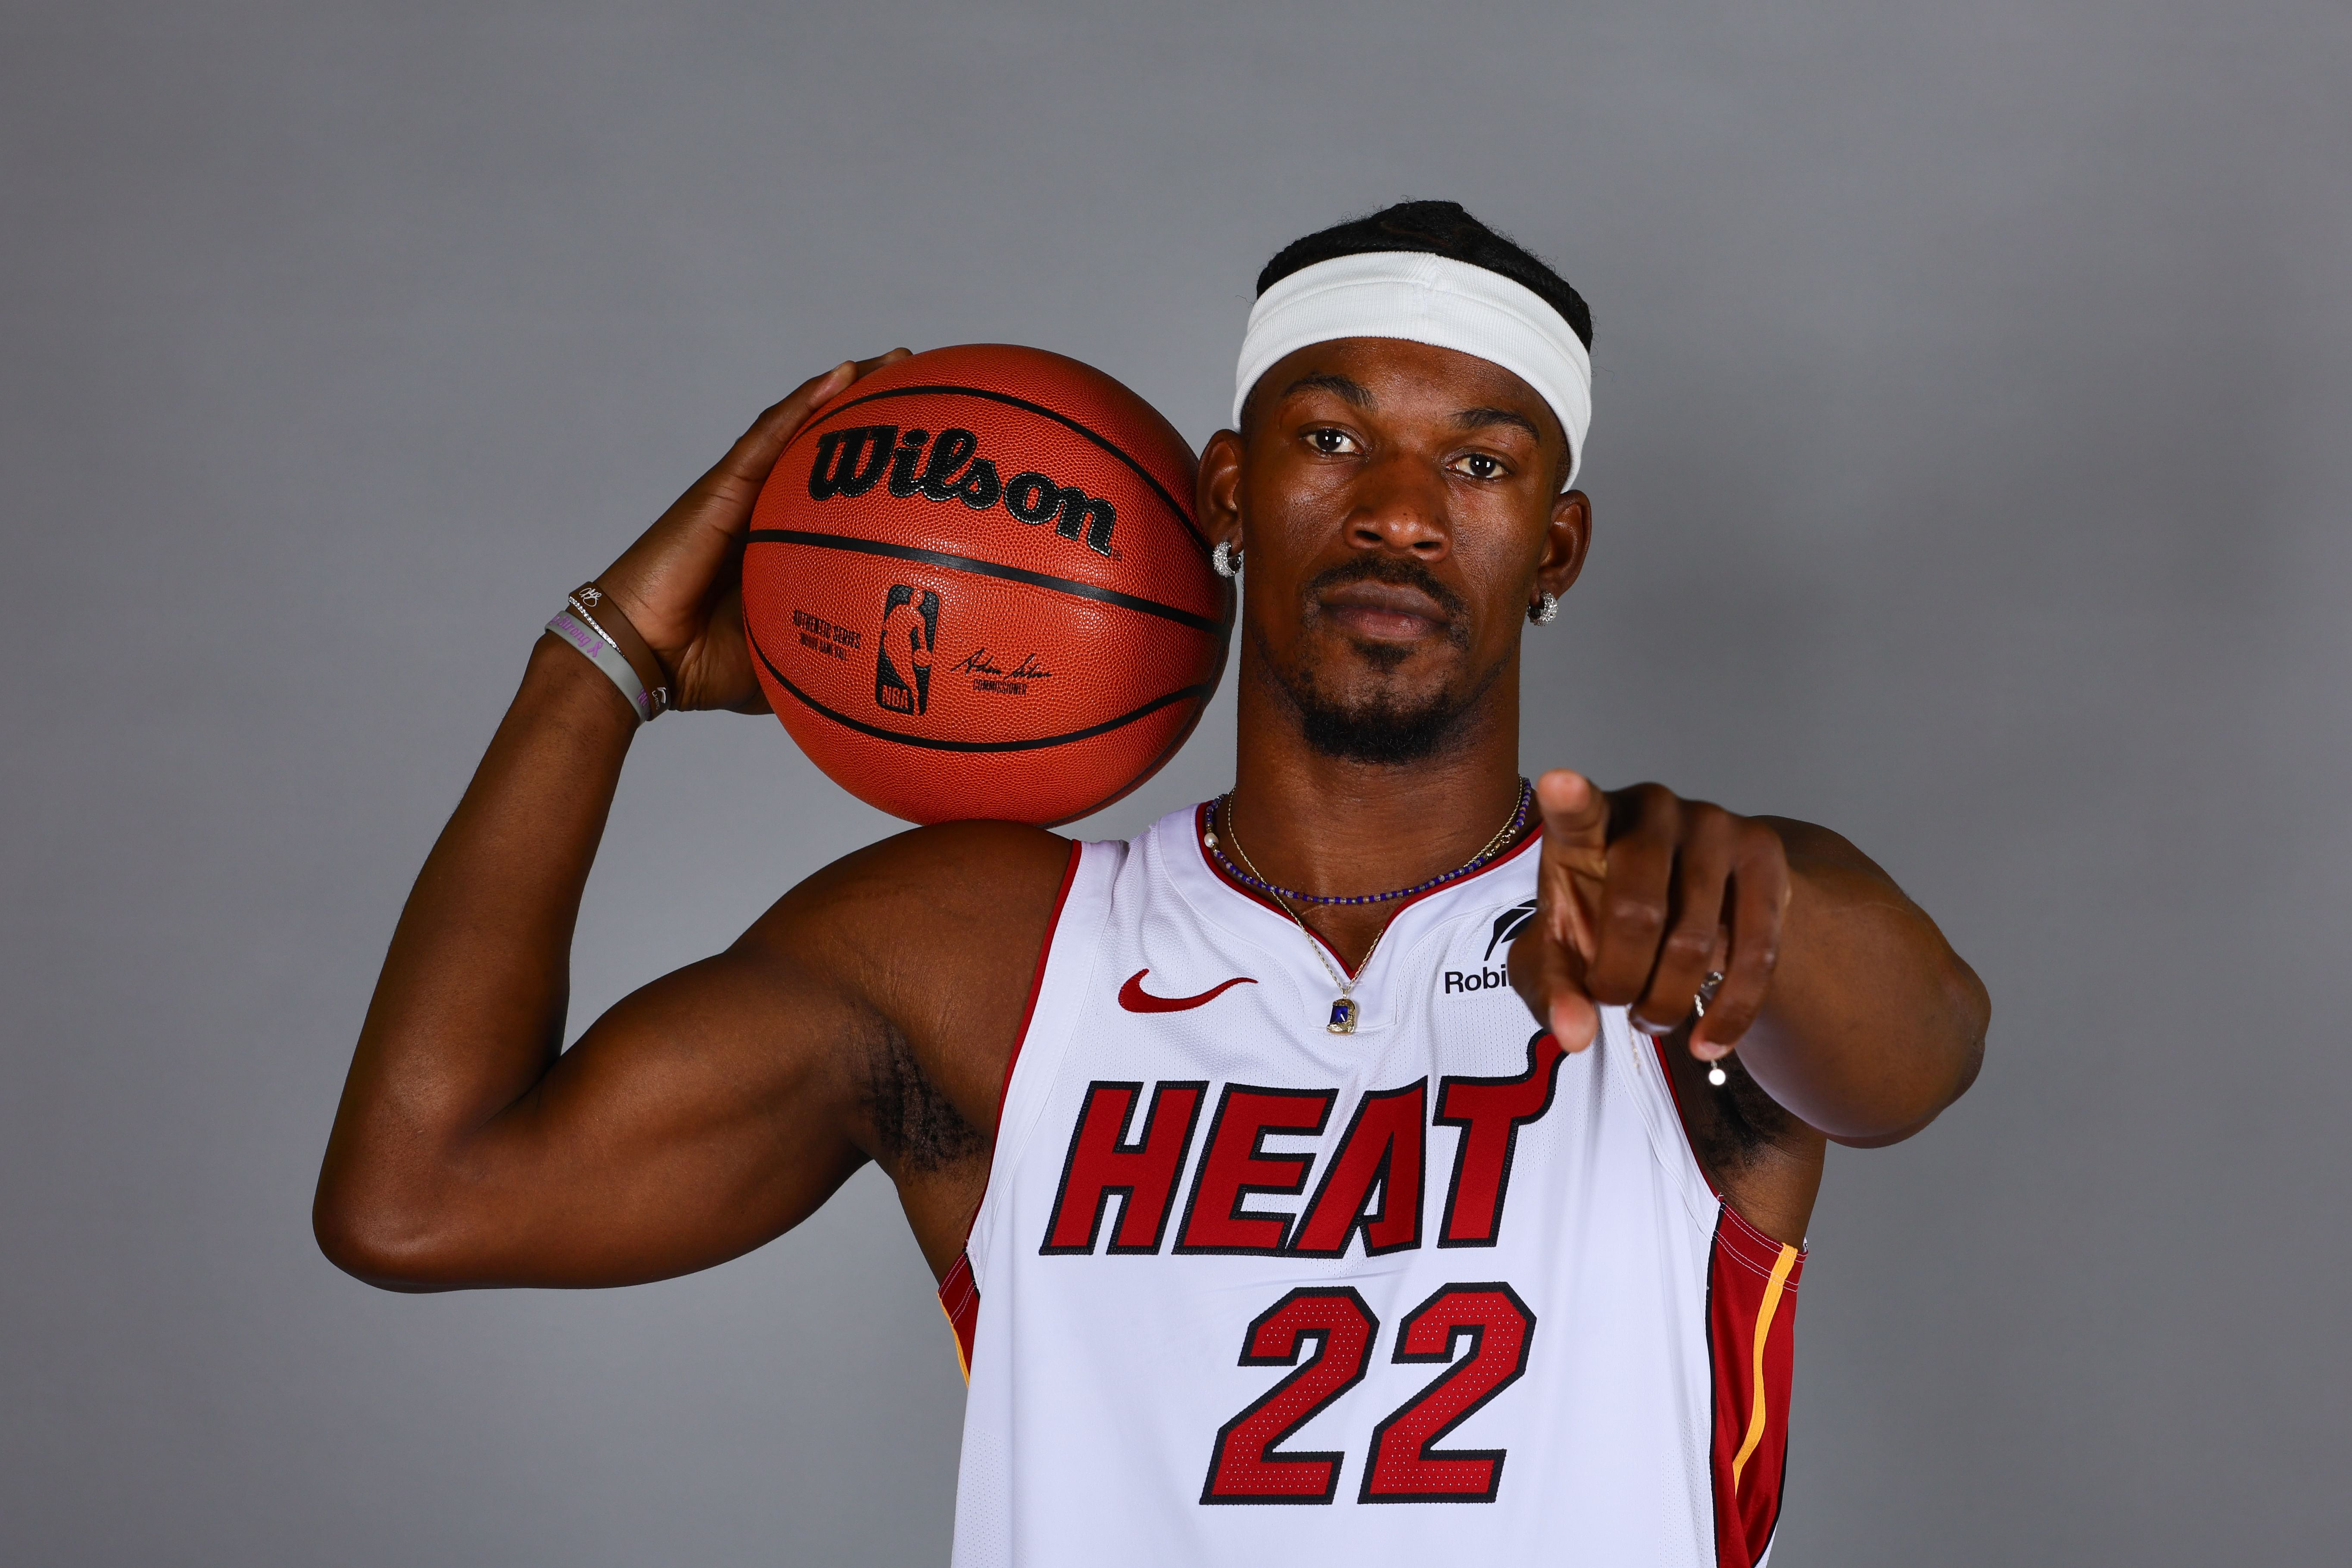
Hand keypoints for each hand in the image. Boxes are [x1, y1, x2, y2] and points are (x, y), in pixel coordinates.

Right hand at [595, 350, 911, 711]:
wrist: (646, 658)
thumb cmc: (705, 665)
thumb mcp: (787, 657)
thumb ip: (828, 654)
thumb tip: (883, 675)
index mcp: (779, 543)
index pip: (833, 494)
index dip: (876, 469)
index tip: (928, 451)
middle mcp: (762, 509)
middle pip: (822, 447)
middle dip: (871, 413)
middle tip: (924, 383)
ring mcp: (739, 494)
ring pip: (799, 427)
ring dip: (845, 391)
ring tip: (894, 362)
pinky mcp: (719, 489)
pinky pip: (768, 437)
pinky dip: (804, 404)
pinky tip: (842, 376)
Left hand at [1508, 770, 1790, 1059]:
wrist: (1684, 902)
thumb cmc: (1602, 920)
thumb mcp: (1561, 957)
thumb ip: (1553, 992)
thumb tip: (1576, 1036)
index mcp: (1587, 825)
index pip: (1576, 811)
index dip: (1569, 800)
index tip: (1558, 783)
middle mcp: (1650, 809)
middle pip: (1636, 913)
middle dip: (1622, 982)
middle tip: (1618, 1004)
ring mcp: (1712, 823)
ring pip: (1695, 941)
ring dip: (1668, 1001)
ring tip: (1651, 1016)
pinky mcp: (1764, 851)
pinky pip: (1756, 951)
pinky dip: (1730, 1012)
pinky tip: (1709, 1043)